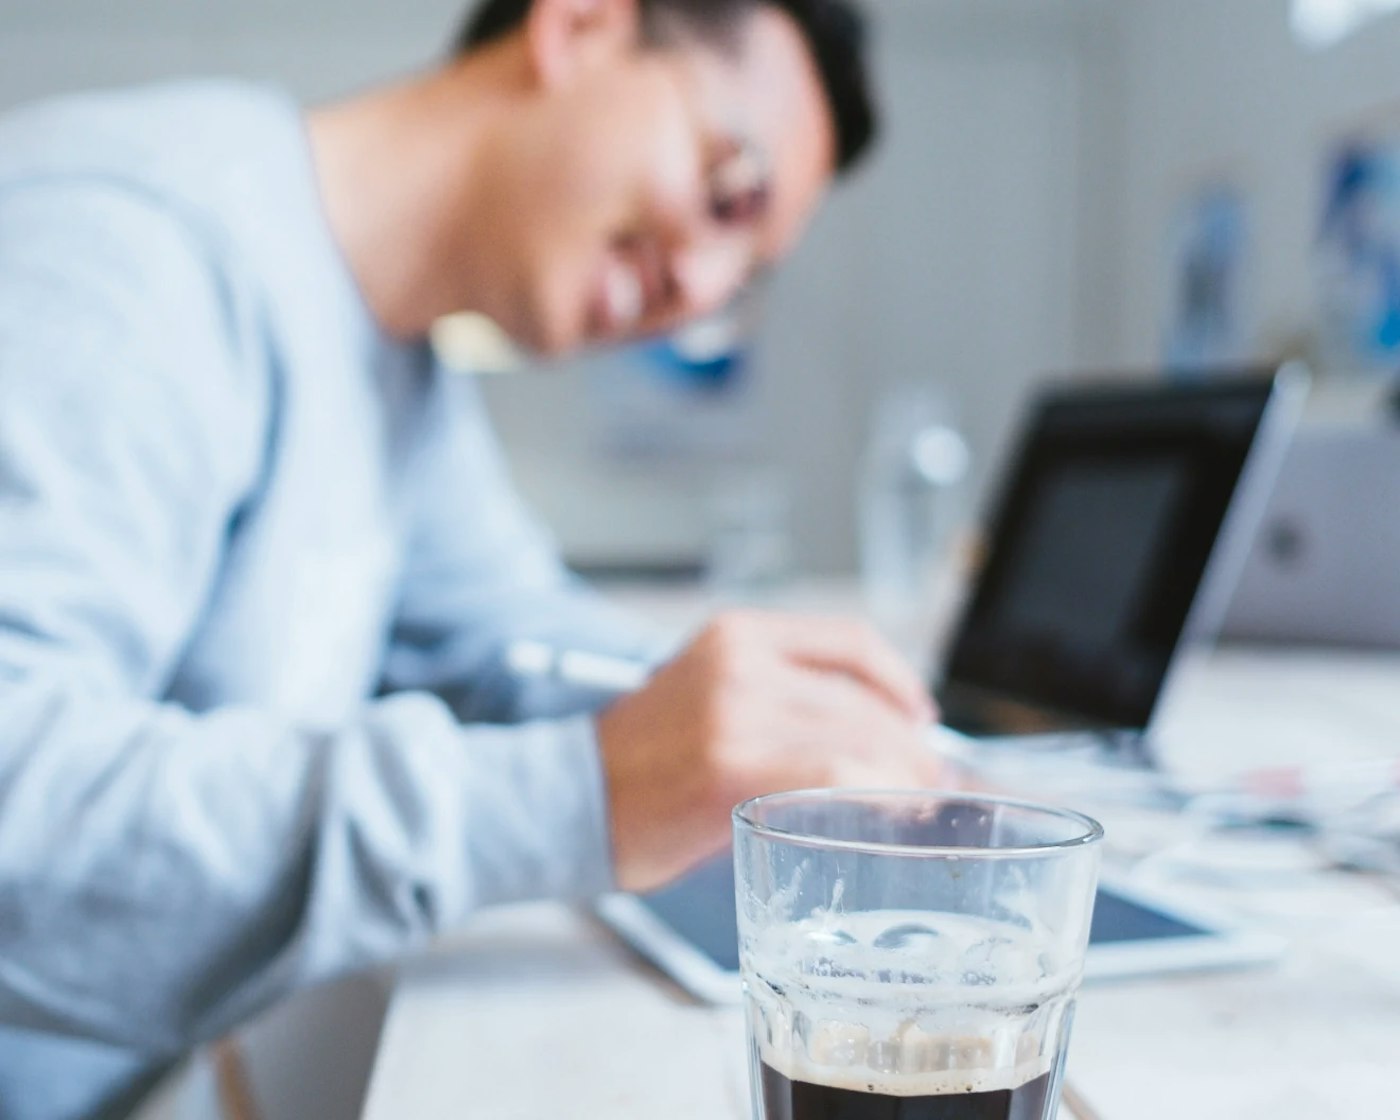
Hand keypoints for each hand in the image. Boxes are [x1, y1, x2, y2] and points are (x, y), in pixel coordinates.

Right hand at [595, 609, 943, 892]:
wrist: (571, 795)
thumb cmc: (644, 761)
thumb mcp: (710, 693)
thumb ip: (783, 698)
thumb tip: (878, 736)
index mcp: (737, 634)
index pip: (849, 642)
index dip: (900, 681)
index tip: (921, 718)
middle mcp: (741, 663)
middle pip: (862, 698)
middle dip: (911, 745)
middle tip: (931, 779)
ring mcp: (736, 713)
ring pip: (857, 738)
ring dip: (902, 775)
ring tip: (914, 802)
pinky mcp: (732, 768)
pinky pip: (832, 776)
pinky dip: (872, 795)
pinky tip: (882, 813)